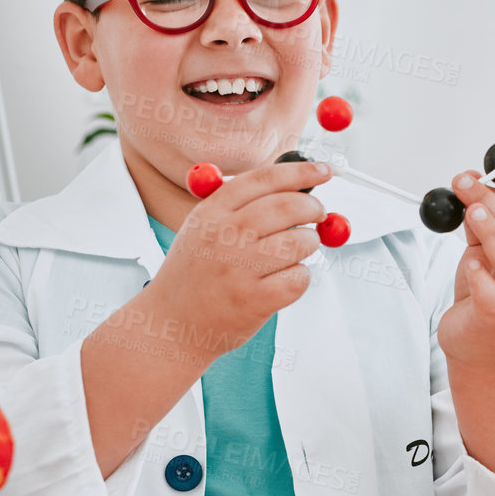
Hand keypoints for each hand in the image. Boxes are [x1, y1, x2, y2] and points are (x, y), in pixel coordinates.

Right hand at [153, 159, 330, 357]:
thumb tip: (298, 186)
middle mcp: (224, 236)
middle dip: (314, 207)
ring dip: (308, 244)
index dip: (300, 171)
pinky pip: (299, 278)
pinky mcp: (255, 300)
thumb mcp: (202, 230)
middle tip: (319, 213)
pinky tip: (282, 282)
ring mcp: (238, 269)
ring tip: (294, 253)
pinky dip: (300, 278)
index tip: (324, 170)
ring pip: (300, 241)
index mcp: (211, 213)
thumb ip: (242, 207)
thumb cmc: (195, 275)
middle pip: (288, 206)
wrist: (170, 325)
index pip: (264, 179)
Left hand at [437, 171, 494, 365]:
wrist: (485, 350)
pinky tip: (471, 266)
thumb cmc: (487, 298)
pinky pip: (494, 299)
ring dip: (494, 236)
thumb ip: (479, 225)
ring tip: (472, 214)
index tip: (474, 178)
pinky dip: (483, 280)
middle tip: (466, 186)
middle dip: (493, 205)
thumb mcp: (483, 254)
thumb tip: (469, 184)